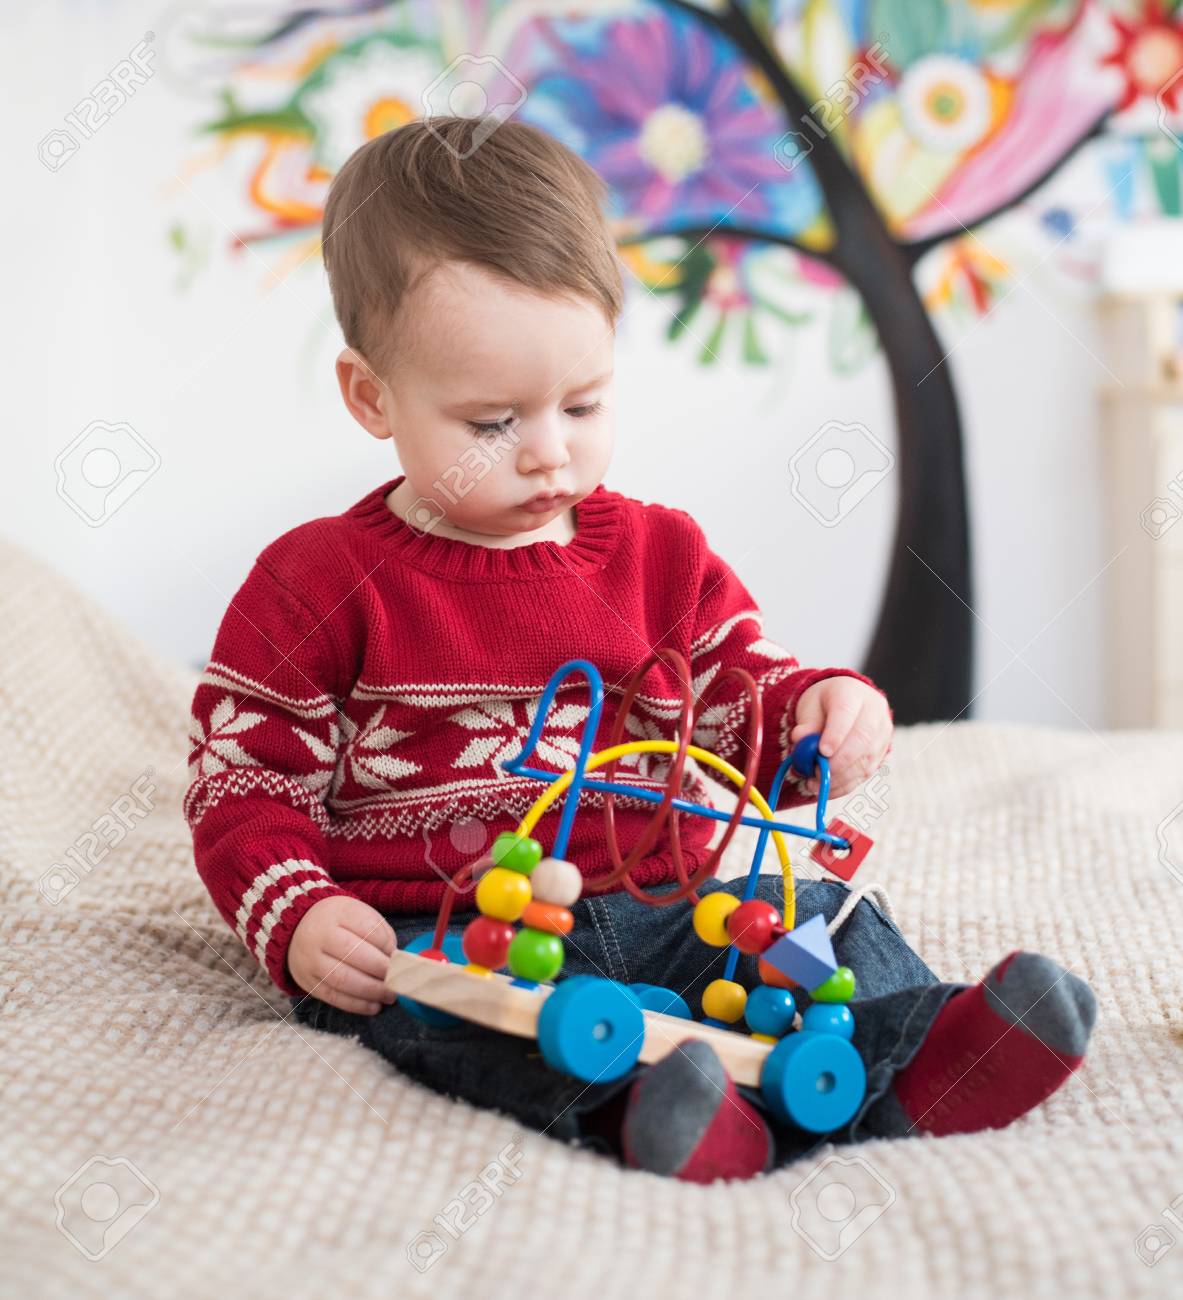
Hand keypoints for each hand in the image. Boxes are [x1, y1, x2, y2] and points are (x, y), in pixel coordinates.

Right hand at [287, 895, 397, 1013]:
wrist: (299, 929)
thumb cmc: (340, 923)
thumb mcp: (359, 914)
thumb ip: (379, 933)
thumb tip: (396, 960)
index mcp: (338, 912)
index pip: (366, 927)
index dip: (386, 945)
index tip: (399, 956)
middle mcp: (320, 935)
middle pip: (353, 954)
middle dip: (381, 970)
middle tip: (398, 979)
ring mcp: (310, 960)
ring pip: (342, 979)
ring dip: (370, 991)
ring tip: (389, 995)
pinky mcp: (307, 982)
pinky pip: (332, 997)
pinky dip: (356, 1005)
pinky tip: (374, 1007)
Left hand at [789, 677, 891, 799]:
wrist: (845, 703)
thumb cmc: (824, 704)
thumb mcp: (809, 707)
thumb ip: (806, 724)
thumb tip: (800, 739)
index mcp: (852, 692)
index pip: (846, 713)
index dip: (836, 734)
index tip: (822, 751)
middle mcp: (874, 711)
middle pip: (862, 738)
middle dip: (839, 760)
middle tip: (816, 772)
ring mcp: (882, 733)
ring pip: (866, 760)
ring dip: (840, 777)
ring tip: (814, 784)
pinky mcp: (882, 753)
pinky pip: (865, 773)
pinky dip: (845, 785)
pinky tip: (825, 789)